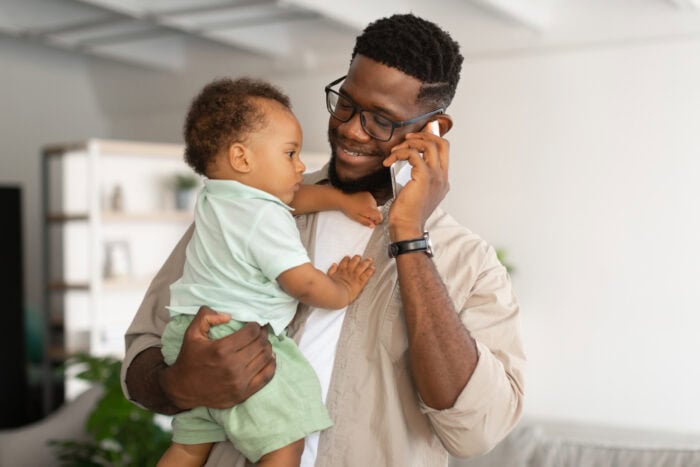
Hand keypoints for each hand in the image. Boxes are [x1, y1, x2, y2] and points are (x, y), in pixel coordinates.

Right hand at [161, 306, 275, 409]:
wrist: (182, 389)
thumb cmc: (189, 359)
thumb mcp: (192, 333)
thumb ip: (206, 316)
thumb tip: (228, 316)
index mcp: (221, 350)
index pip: (251, 332)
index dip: (255, 325)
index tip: (254, 325)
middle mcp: (232, 366)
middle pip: (261, 344)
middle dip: (263, 335)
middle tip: (261, 332)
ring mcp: (239, 382)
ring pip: (265, 358)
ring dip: (267, 348)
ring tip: (263, 344)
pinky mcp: (243, 393)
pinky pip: (266, 376)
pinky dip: (271, 365)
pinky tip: (268, 358)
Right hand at [327, 255, 374, 303]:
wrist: (337, 293)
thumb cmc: (332, 288)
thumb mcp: (329, 278)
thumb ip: (331, 270)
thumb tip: (334, 265)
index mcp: (341, 271)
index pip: (345, 262)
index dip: (347, 259)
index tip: (349, 257)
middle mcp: (349, 272)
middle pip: (354, 262)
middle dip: (357, 258)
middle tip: (360, 256)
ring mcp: (355, 276)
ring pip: (362, 266)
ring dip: (366, 262)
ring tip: (370, 260)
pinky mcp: (361, 281)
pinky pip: (367, 275)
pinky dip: (370, 271)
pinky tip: (373, 268)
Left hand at [339, 191, 382, 226]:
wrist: (343, 198)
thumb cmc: (349, 209)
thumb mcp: (356, 218)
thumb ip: (366, 222)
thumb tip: (373, 226)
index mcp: (370, 210)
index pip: (380, 216)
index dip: (377, 221)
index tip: (372, 222)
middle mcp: (372, 203)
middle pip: (377, 211)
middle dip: (373, 215)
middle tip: (364, 216)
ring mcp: (370, 197)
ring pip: (374, 206)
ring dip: (371, 209)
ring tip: (361, 209)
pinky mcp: (368, 194)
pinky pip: (372, 201)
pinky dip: (369, 203)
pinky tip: (361, 204)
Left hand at [382, 126, 449, 240]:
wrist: (407, 227)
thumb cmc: (408, 213)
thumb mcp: (416, 192)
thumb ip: (418, 177)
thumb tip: (409, 162)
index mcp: (442, 181)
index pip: (444, 151)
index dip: (431, 139)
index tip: (416, 137)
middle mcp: (442, 177)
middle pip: (442, 143)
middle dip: (425, 134)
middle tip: (408, 138)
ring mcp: (435, 176)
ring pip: (429, 145)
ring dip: (410, 143)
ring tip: (396, 150)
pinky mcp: (424, 177)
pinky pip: (413, 154)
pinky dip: (399, 153)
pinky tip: (389, 160)